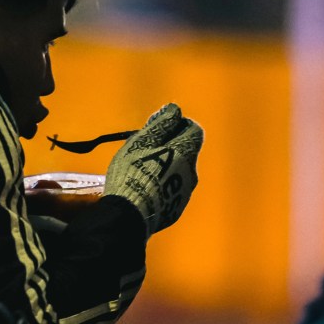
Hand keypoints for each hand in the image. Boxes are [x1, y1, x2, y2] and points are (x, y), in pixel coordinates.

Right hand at [104, 103, 203, 235]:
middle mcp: (191, 172)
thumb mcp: (143, 141)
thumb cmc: (133, 172)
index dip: (179, 124)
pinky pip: (172, 191)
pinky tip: (145, 188)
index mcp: (185, 152)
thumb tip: (175, 109)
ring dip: (167, 167)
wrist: (129, 214)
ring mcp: (184, 193)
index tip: (160, 126)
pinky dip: (163, 186)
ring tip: (143, 170)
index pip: (194, 129)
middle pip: (187, 151)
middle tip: (146, 148)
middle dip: (171, 146)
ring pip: (180, 172)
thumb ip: (162, 123)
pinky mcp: (175, 209)